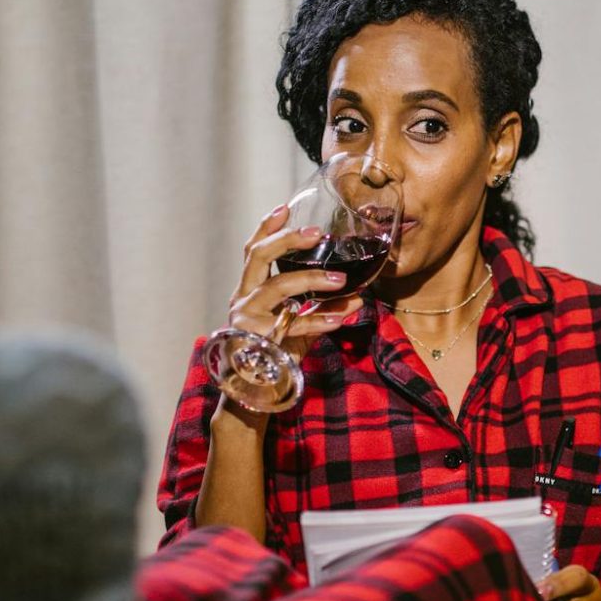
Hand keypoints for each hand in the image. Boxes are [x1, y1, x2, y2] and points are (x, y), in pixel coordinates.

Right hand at [225, 204, 365, 355]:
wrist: (253, 394)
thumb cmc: (274, 353)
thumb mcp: (298, 326)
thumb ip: (322, 308)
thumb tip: (358, 295)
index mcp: (248, 290)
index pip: (253, 251)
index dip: (267, 228)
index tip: (285, 207)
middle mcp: (243, 299)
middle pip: (258, 257)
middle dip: (288, 240)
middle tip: (318, 233)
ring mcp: (247, 319)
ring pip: (277, 287)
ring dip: (312, 279)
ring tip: (341, 280)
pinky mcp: (257, 340)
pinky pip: (292, 325)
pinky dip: (318, 320)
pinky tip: (341, 317)